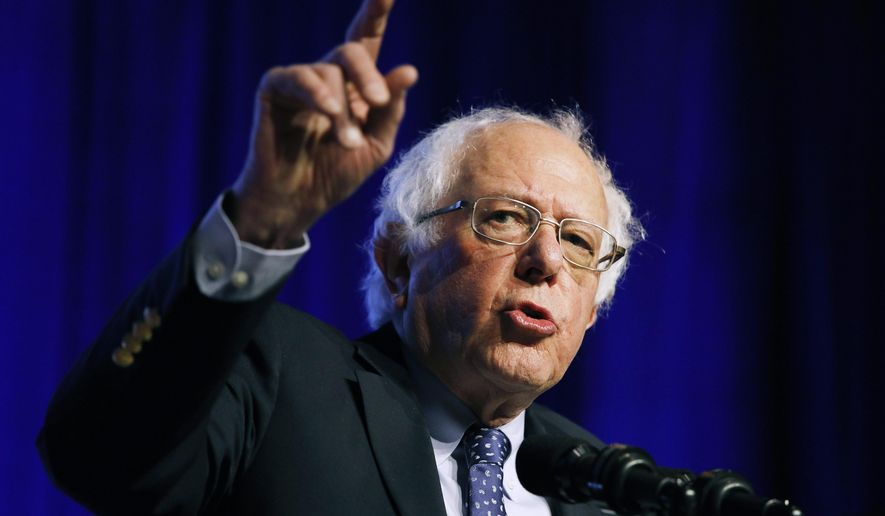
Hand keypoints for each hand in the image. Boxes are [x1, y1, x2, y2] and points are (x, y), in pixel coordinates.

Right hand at [230, 0, 417, 248]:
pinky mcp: (274, 88)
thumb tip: (409, 70)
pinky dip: (316, 93)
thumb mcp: (375, 145)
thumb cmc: (336, 174)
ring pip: (329, 73)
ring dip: (342, 111)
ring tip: (345, 143)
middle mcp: (329, 74)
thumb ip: (390, 109)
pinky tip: (326, 111)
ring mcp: (300, 79)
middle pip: (352, 51)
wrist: (298, 202)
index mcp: (357, 84)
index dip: (376, 11)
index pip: (368, 38)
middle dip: (369, 77)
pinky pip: (297, 77)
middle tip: (378, 106)